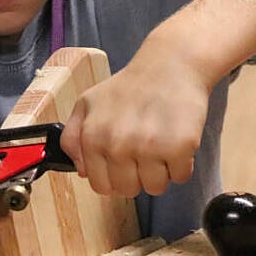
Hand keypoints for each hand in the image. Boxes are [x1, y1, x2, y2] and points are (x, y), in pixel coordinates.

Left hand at [61, 36, 212, 196]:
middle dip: (137, 175)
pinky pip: (180, 176)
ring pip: (156, 187)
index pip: (101, 186)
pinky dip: (181, 163)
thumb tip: (82, 171)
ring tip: (159, 142)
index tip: (123, 162)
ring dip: (160, 170)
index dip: (114, 176)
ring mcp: (149, 147)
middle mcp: (118, 144)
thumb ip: (74, 138)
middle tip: (143, 147)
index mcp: (93, 137)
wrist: (170, 64)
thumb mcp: (88, 104)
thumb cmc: (130, 86)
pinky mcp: (179, 147)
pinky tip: (175, 139)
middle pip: (128, 190)